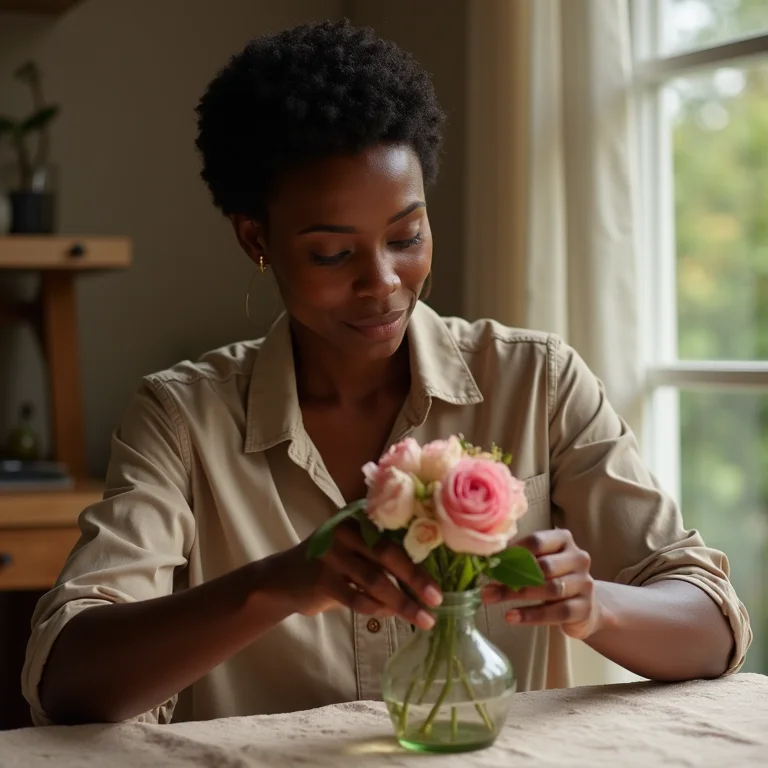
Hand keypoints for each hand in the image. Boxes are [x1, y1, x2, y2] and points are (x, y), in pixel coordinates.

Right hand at [270, 522, 442, 630]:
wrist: (283, 578)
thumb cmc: (334, 562)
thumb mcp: (357, 545)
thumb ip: (385, 550)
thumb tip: (433, 570)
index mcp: (360, 515)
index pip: (397, 530)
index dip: (423, 549)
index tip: (448, 569)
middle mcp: (345, 528)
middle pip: (389, 554)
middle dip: (417, 579)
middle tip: (438, 599)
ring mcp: (331, 553)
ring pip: (375, 579)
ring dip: (402, 602)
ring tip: (423, 619)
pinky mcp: (321, 579)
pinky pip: (356, 597)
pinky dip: (377, 609)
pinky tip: (391, 615)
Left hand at [482, 529, 601, 639]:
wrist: (584, 607)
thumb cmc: (552, 579)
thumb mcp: (538, 563)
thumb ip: (518, 559)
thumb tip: (487, 561)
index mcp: (563, 540)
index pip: (537, 541)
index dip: (512, 552)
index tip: (490, 562)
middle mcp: (578, 558)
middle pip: (542, 566)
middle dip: (511, 576)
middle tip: (486, 585)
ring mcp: (584, 583)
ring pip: (550, 589)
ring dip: (517, 595)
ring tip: (491, 599)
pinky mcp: (585, 608)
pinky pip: (556, 612)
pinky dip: (530, 615)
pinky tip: (511, 617)